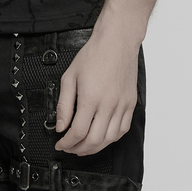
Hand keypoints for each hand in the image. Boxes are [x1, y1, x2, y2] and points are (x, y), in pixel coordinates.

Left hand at [54, 29, 139, 156]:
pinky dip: (112, 139)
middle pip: (94, 140)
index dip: (67, 142)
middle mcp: (109, 104)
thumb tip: (61, 126)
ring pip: (110, 139)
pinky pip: (123, 129)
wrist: (117, 42)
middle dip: (79, 148)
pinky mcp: (131, 103)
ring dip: (95, 147)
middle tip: (70, 147)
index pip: (78, 132)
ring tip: (84, 146)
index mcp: (91, 98)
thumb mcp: (69, 77)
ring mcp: (122, 105)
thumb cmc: (94, 55)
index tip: (60, 143)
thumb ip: (64, 105)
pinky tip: (102, 138)